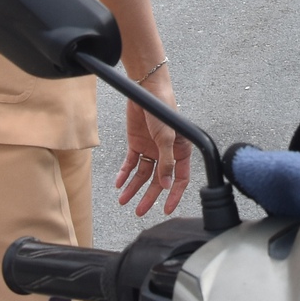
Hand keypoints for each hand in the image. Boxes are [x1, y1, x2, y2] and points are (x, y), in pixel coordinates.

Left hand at [114, 69, 190, 215]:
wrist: (145, 89)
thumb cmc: (162, 109)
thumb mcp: (166, 137)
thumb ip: (166, 162)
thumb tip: (166, 184)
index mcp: (180, 151)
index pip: (180, 178)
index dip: (174, 195)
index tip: (166, 209)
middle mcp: (166, 153)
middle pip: (158, 180)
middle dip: (148, 196)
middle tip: (139, 211)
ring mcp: (151, 148)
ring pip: (143, 174)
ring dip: (133, 187)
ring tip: (124, 200)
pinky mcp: (137, 143)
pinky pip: (131, 163)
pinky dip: (125, 173)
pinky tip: (119, 183)